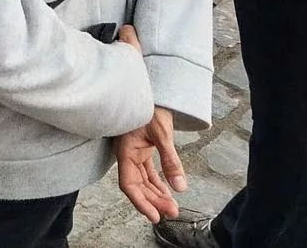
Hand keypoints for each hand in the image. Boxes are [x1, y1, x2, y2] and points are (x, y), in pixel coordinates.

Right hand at [115, 106, 185, 222]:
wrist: (152, 91)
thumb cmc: (150, 107)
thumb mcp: (162, 134)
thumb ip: (170, 161)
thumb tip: (180, 188)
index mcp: (125, 151)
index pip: (129, 184)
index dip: (140, 202)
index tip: (155, 216)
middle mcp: (127, 154)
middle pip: (137, 185)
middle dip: (153, 201)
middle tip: (172, 212)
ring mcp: (133, 152)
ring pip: (142, 180)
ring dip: (156, 194)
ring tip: (172, 206)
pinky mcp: (141, 150)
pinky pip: (146, 172)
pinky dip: (156, 183)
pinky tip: (167, 192)